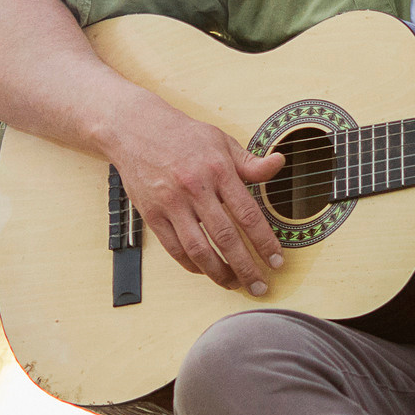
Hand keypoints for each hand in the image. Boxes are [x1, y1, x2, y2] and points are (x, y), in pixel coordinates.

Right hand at [103, 97, 286, 292]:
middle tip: (260, 286)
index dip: (264, 241)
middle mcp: (194, 188)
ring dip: (219, 273)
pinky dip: (192, 265)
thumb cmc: (182, 136)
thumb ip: (250, 162)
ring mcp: (171, 203)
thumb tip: (279, 163)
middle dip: (246, 267)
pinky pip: (174, 249)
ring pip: (198, 249)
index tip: (277, 260)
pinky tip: (207, 270)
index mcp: (217, 170)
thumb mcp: (221, 141)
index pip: (247, 214)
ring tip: (235, 284)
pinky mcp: (152, 214)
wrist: (135, 129)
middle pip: (225, 237)